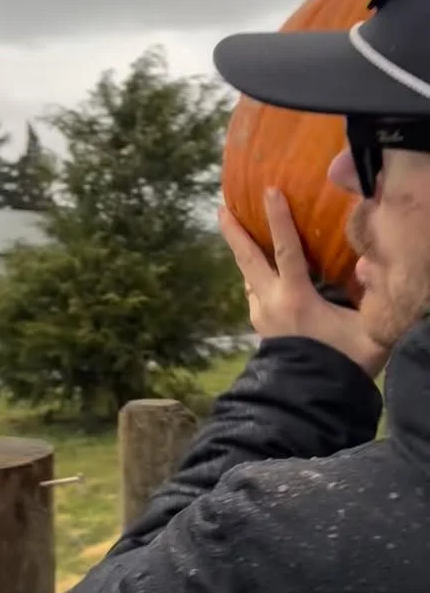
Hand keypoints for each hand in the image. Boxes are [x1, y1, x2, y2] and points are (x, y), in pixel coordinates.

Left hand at [218, 188, 389, 378]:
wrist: (313, 401)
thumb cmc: (344, 364)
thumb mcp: (368, 332)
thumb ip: (372, 300)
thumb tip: (370, 267)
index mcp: (296, 298)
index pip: (286, 250)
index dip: (278, 219)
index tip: (269, 191)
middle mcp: (272, 303)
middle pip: (248, 259)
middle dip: (234, 232)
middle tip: (220, 208)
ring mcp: (262, 316)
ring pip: (248, 277)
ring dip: (242, 253)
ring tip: (236, 233)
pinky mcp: (262, 329)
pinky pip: (254, 294)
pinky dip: (253, 276)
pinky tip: (258, 273)